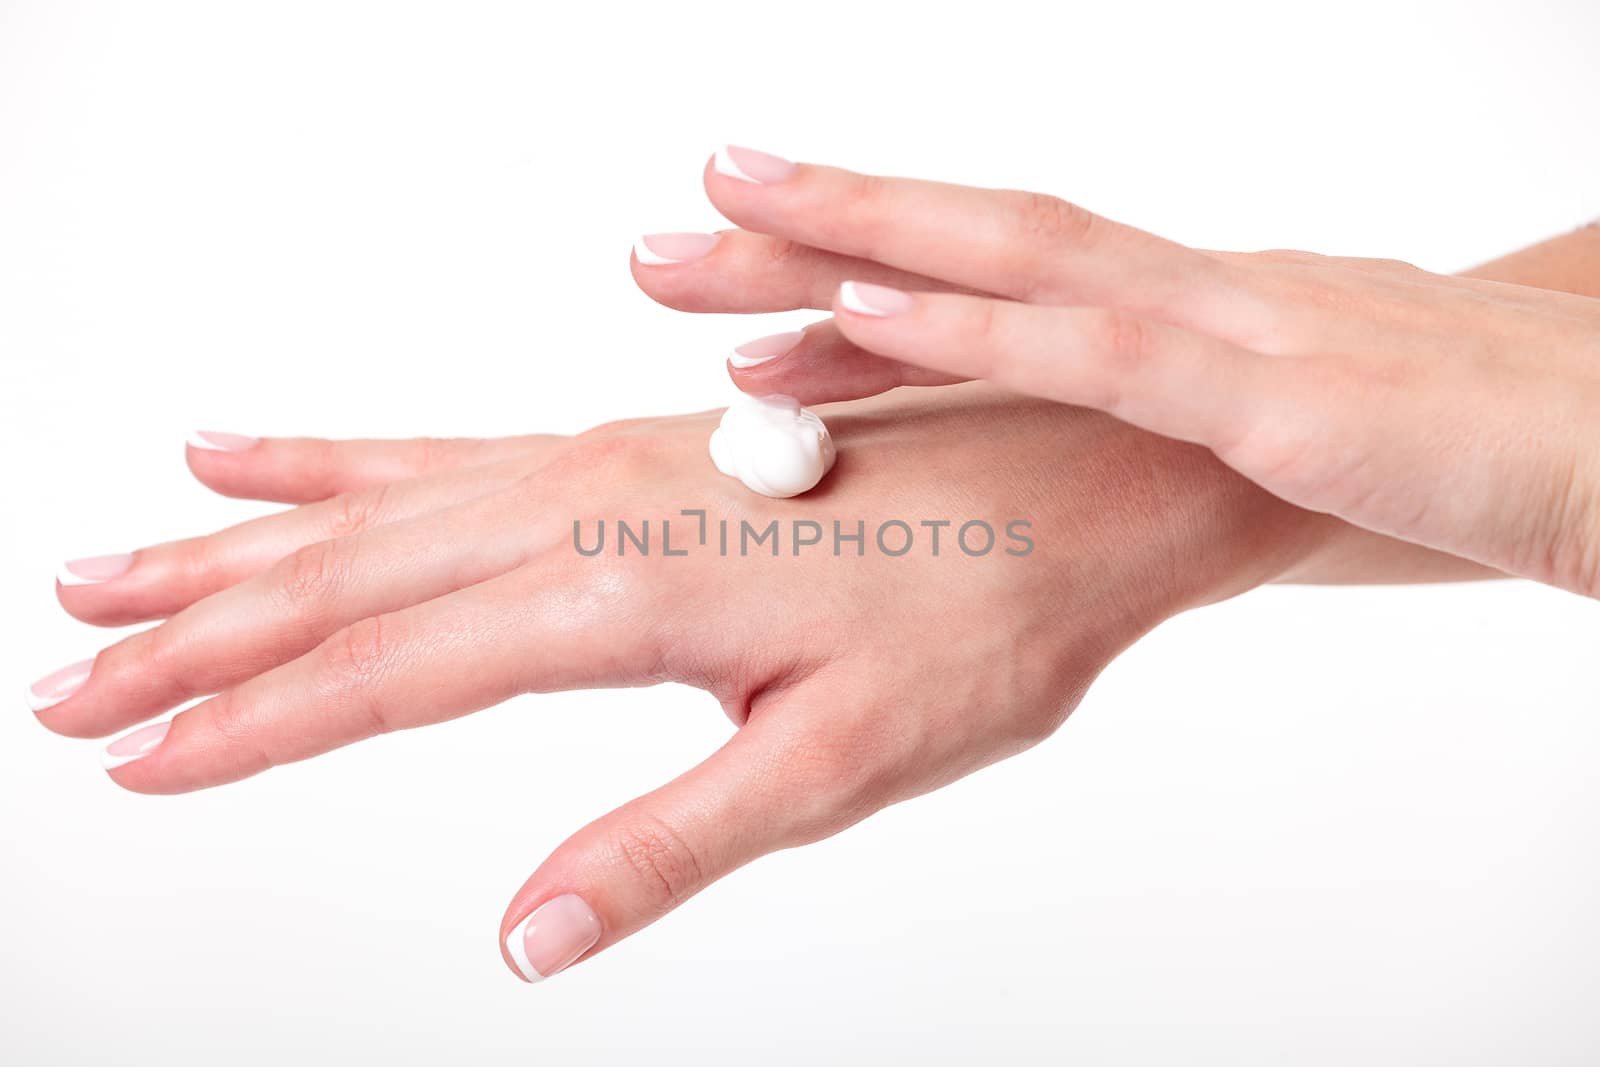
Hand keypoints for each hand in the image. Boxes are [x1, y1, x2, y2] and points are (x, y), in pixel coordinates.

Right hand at [32, 385, 1332, 979]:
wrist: (1075, 477)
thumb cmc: (984, 619)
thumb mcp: (838, 760)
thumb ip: (669, 841)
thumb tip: (526, 937)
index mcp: (628, 592)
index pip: (396, 671)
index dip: (256, 724)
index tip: (136, 761)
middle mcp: (592, 505)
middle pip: (353, 577)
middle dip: (203, 640)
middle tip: (67, 684)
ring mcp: (603, 462)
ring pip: (379, 507)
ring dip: (238, 549)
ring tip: (114, 572)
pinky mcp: (629, 446)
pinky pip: (450, 449)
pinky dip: (339, 457)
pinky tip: (260, 452)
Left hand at [632, 147, 1599, 593]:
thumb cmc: (1461, 448)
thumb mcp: (1289, 434)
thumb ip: (1176, 435)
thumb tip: (1068, 469)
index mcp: (1183, 317)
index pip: (991, 281)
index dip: (851, 264)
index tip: (729, 260)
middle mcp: (1190, 296)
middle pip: (968, 245)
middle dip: (810, 233)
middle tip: (664, 231)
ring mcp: (1233, 331)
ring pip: (1014, 259)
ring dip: (857, 238)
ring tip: (715, 224)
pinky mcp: (1286, 399)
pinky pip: (1105, 349)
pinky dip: (975, 322)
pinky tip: (861, 303)